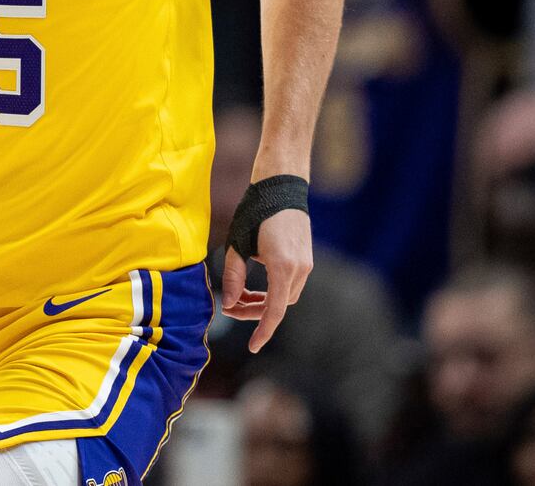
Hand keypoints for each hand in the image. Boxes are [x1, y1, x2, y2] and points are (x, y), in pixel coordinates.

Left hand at [220, 208, 312, 353]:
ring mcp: (306, 264)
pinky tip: (254, 288)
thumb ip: (232, 276)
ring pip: (285, 297)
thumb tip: (228, 303)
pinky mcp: (306, 259)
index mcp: (282, 267)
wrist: (281, 187)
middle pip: (278, 306)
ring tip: (238, 298)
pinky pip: (290, 285)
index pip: (274, 310)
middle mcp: (300, 269)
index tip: (252, 347)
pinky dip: (272, 292)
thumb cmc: (255, 213)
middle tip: (229, 308)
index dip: (263, 331)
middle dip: (254, 312)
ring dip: (263, 302)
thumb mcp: (236, 244)